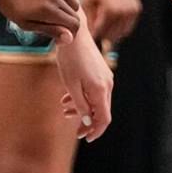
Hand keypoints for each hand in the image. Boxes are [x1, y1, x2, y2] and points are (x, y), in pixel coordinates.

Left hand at [0, 0, 80, 42]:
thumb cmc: (11, 6)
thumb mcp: (26, 24)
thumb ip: (50, 30)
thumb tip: (70, 38)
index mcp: (48, 10)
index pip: (74, 25)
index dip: (70, 34)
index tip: (61, 37)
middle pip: (74, 14)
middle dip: (68, 23)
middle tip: (55, 24)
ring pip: (74, 2)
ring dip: (67, 9)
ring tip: (52, 11)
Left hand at [56, 24, 113, 142]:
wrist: (73, 34)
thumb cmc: (70, 59)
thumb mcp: (71, 85)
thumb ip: (81, 105)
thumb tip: (88, 123)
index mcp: (101, 90)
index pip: (103, 118)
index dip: (95, 131)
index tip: (85, 138)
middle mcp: (107, 85)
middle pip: (100, 111)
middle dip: (87, 121)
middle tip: (74, 130)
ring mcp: (105, 78)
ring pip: (95, 100)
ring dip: (81, 108)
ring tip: (64, 110)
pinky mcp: (100, 72)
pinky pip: (93, 90)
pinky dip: (82, 97)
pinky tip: (66, 99)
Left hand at [82, 0, 141, 44]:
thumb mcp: (86, 1)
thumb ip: (89, 20)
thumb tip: (91, 36)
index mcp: (110, 12)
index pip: (100, 34)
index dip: (92, 35)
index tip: (86, 34)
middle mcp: (124, 13)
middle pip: (112, 36)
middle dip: (102, 34)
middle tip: (93, 30)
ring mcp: (133, 12)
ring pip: (122, 33)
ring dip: (112, 32)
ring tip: (100, 25)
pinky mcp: (137, 9)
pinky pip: (128, 25)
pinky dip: (120, 27)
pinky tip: (109, 21)